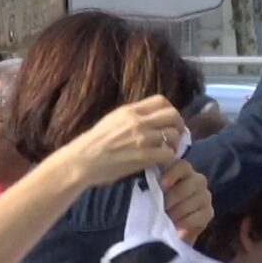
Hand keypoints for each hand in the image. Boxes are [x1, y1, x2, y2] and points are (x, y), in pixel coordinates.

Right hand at [64, 97, 185, 186]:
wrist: (83, 161)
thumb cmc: (94, 143)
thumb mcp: (112, 120)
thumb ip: (131, 118)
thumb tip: (147, 118)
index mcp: (130, 110)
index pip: (161, 101)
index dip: (170, 110)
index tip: (169, 121)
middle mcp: (138, 121)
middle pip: (173, 115)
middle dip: (179, 125)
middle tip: (177, 136)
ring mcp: (142, 139)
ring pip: (173, 135)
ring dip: (175, 144)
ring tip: (169, 151)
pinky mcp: (144, 157)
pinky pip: (168, 153)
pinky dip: (170, 158)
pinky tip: (163, 162)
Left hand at [158, 160, 212, 244]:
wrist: (166, 230)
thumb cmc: (155, 207)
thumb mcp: (150, 194)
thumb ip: (151, 185)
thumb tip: (152, 183)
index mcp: (180, 171)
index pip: (181, 165)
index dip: (172, 174)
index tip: (161, 186)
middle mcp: (196, 180)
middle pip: (189, 184)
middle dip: (173, 199)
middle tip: (162, 209)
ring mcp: (205, 196)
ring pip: (196, 200)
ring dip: (179, 212)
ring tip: (167, 219)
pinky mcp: (209, 212)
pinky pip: (202, 215)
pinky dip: (188, 223)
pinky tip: (178, 229)